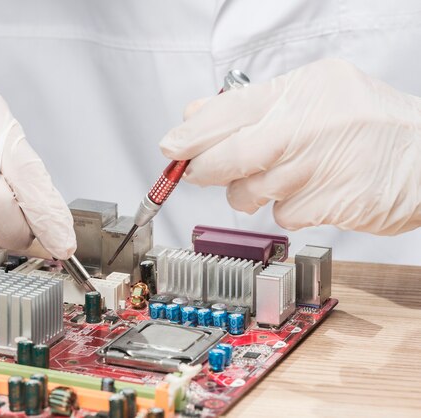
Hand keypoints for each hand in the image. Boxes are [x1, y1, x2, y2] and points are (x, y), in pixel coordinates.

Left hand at [161, 58, 420, 234]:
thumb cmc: (373, 128)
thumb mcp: (317, 97)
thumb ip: (257, 107)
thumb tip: (196, 115)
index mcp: (304, 90)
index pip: (231, 109)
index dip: (194, 132)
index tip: (171, 147)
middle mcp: (309, 125)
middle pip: (231, 155)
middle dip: (207, 169)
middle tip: (199, 172)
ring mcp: (319, 167)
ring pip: (251, 191)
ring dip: (253, 191)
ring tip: (285, 177)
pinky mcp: (328, 204)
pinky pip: (283, 213)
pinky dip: (287, 207)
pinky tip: (313, 192)